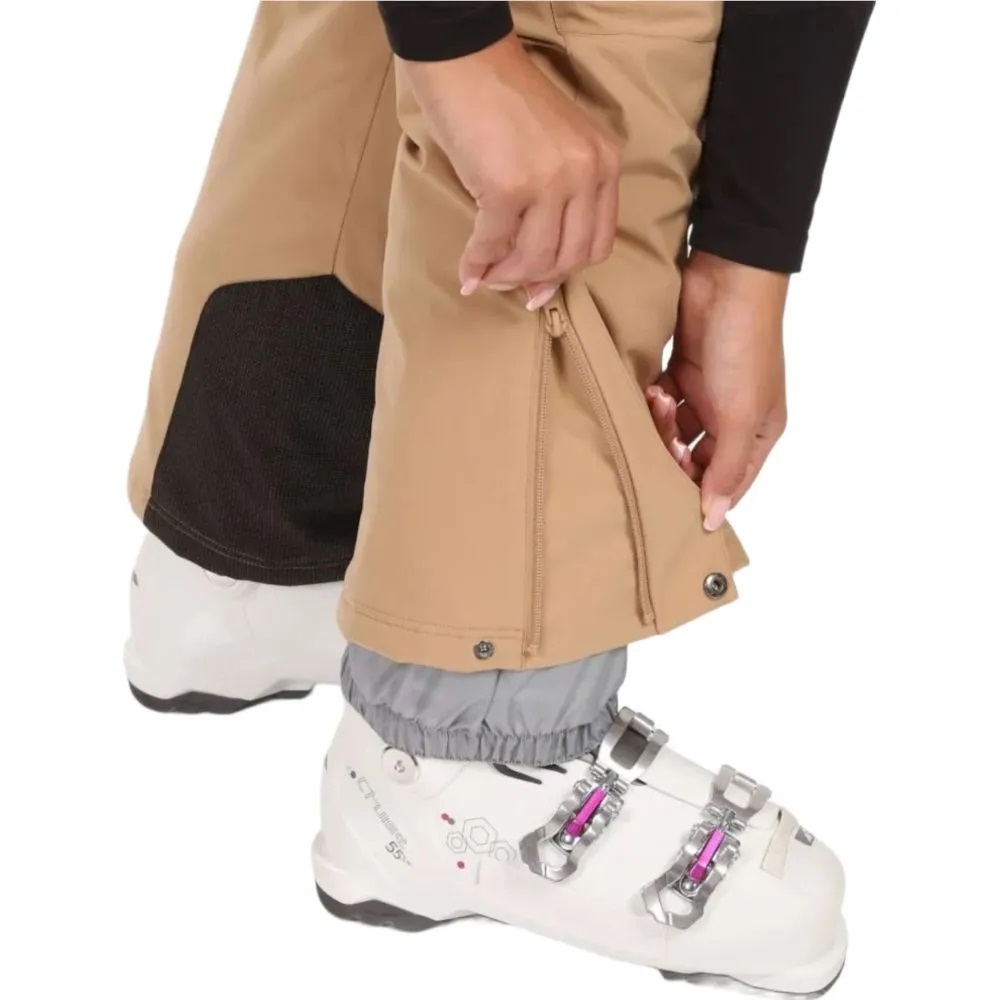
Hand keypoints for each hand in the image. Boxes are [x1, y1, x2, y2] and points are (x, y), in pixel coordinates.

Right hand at [402, 34, 620, 310]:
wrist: (466, 60)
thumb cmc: (505, 101)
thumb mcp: (555, 148)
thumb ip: (560, 200)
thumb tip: (539, 275)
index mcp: (604, 163)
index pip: (598, 241)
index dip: (566, 272)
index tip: (540, 285)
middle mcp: (586, 172)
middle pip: (569, 257)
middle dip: (535, 279)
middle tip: (507, 284)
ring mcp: (550, 181)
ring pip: (535, 258)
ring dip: (506, 276)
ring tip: (486, 276)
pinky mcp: (508, 187)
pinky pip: (494, 242)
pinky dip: (477, 263)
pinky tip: (467, 272)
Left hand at [646, 251, 788, 530]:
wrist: (727, 278)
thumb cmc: (744, 346)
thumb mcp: (739, 414)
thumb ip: (726, 468)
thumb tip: (714, 518)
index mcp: (758, 432)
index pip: (728, 482)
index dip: (702, 495)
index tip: (672, 506)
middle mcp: (732, 417)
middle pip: (695, 459)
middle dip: (674, 457)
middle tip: (664, 442)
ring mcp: (706, 394)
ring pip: (673, 432)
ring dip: (661, 425)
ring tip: (661, 402)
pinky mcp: (681, 372)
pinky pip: (659, 402)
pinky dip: (652, 401)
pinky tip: (651, 390)